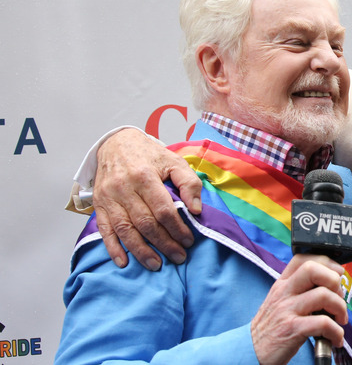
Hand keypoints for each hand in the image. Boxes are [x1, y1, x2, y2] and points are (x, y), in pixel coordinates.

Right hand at [93, 128, 201, 269]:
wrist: (116, 144)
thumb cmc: (150, 155)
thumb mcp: (174, 161)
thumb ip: (189, 183)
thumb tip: (196, 210)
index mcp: (145, 176)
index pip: (163, 209)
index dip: (177, 227)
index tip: (189, 241)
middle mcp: (124, 188)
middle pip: (145, 222)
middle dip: (163, 243)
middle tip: (178, 257)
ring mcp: (109, 198)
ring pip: (125, 229)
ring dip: (140, 250)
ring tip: (156, 265)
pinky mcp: (99, 204)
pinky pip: (104, 229)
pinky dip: (112, 248)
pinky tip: (123, 262)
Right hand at [251, 254, 348, 364]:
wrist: (251, 350)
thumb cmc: (272, 327)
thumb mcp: (280, 301)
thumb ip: (300, 289)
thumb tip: (331, 284)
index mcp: (282, 284)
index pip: (303, 258)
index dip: (326, 261)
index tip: (337, 274)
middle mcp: (284, 292)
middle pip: (313, 269)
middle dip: (334, 280)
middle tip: (339, 296)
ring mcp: (287, 310)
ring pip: (323, 295)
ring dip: (340, 307)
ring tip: (340, 320)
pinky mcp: (292, 329)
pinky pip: (323, 323)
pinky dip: (336, 332)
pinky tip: (335, 339)